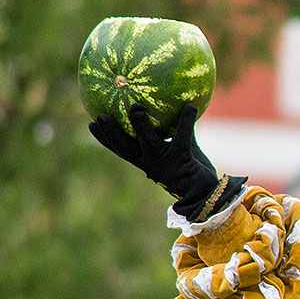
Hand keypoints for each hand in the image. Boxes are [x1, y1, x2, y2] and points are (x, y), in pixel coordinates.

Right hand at [90, 103, 224, 212]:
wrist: (207, 194)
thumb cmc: (192, 171)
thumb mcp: (179, 149)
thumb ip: (175, 131)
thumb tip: (176, 104)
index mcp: (145, 162)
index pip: (121, 149)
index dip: (105, 138)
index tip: (91, 123)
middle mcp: (151, 164)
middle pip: (126, 148)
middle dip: (112, 132)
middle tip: (100, 115)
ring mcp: (165, 163)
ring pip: (149, 142)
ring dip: (141, 126)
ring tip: (136, 108)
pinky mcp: (183, 160)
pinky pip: (182, 137)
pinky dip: (186, 120)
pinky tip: (190, 106)